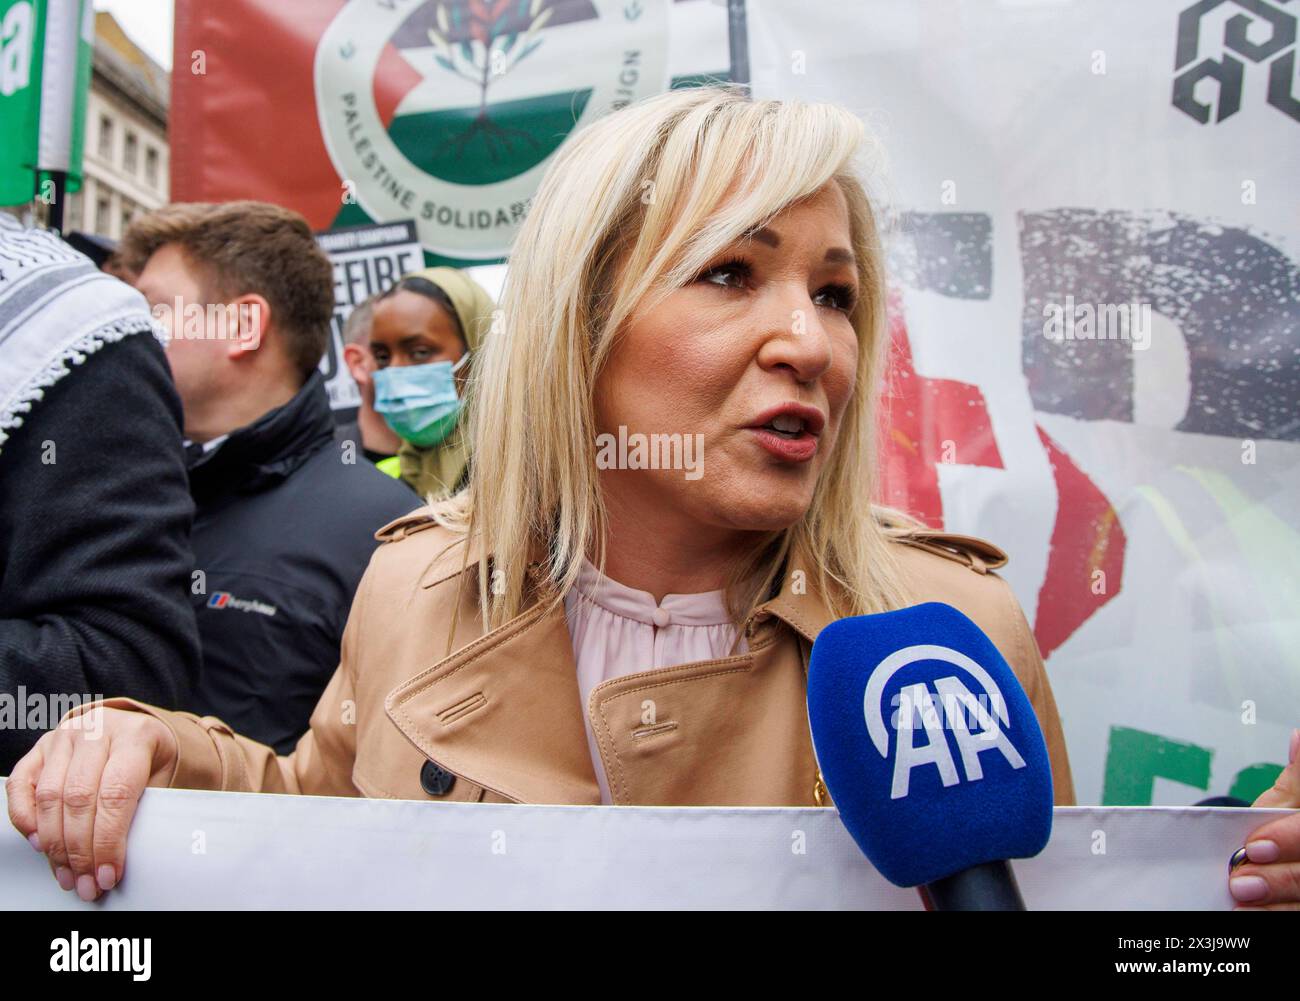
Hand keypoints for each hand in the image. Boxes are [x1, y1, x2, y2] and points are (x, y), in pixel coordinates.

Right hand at [6, 706, 177, 901]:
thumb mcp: (162, 777)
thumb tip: (119, 858)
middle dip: (81, 851)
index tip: (109, 874)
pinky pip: (21, 784)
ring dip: (55, 844)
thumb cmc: (152, 759)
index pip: (116, 794)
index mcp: (135, 735)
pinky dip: (25, 818)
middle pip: (80, 799)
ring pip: (50, 796)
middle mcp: (97, 729)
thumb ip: (144, 810)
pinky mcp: (40, 747)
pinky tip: (40, 844)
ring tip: (68, 873)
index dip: (108, 841)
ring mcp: (65, 735)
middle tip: (86, 882)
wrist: (136, 730)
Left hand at [1230, 728, 1299, 909]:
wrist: (1272, 863)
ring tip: (1239, 899)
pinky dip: (1274, 917)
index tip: (1255, 845)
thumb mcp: (1286, 803)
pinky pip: (1295, 920)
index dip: (1291, 840)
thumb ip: (1296, 778)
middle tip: (1239, 882)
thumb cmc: (1280, 831)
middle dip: (1279, 879)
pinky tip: (1249, 916)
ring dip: (1275, 903)